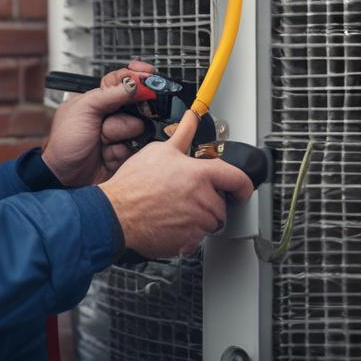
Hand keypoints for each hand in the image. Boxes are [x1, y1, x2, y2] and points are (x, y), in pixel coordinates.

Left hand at [41, 60, 155, 187]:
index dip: (138, 77)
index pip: (124, 80)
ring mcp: (120, 133)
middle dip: (126, 115)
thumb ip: (110, 94)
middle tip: (111, 123)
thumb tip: (135, 83)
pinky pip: (136, 147)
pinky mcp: (126, 151)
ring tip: (102, 141)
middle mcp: (112, 114)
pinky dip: (121, 151)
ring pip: (137, 127)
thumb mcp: (83, 109)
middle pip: (137, 105)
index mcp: (100, 98)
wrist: (64, 175)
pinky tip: (107, 154)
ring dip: (120, 135)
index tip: (149, 75)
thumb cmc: (65, 140)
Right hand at [98, 111, 253, 258]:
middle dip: (209, 202)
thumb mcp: (159, 150)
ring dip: (198, 218)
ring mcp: (196, 223)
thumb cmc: (134, 184)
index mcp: (200, 175)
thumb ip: (182, 134)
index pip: (237, 179)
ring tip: (175, 208)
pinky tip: (169, 222)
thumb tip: (191, 119)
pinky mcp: (187, 242)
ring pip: (209, 223)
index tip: (242, 189)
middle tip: (186, 196)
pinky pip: (196, 239)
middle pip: (221, 205)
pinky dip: (187, 233)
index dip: (243, 185)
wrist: (116, 213)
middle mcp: (203, 199)